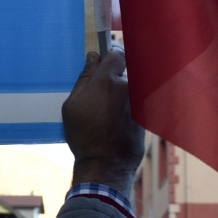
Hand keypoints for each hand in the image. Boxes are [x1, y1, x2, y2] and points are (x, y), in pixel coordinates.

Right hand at [62, 49, 144, 193]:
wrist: (105, 164)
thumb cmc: (84, 135)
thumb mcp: (72, 105)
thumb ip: (84, 78)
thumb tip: (93, 57)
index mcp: (107, 81)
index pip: (116, 53)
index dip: (110, 54)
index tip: (104, 60)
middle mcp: (128, 87)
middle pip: (125, 71)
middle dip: (115, 77)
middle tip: (101, 91)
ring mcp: (139, 102)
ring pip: (131, 88)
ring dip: (121, 93)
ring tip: (107, 111)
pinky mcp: (146, 115)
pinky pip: (136, 103)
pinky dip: (127, 107)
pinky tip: (115, 122)